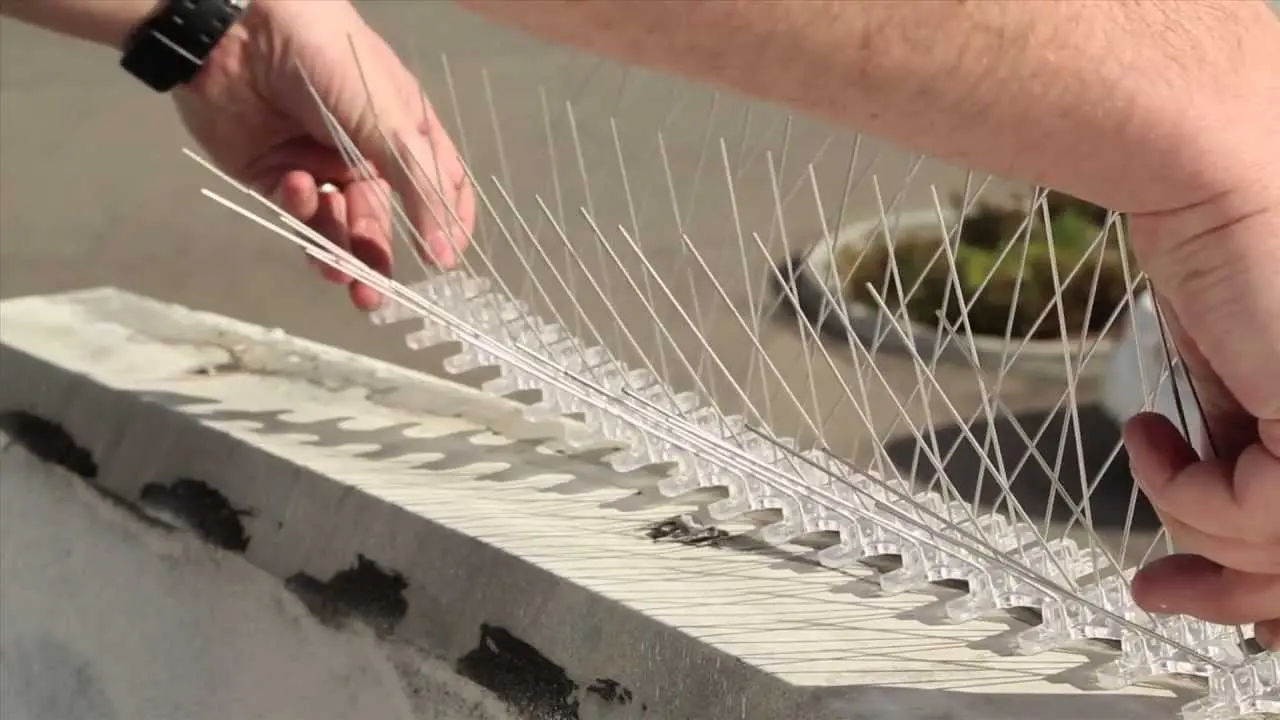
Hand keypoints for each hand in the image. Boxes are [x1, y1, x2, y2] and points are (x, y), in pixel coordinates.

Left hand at [173, 0, 472, 309]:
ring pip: (337, 226)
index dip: (446, 226)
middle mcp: (366, 153)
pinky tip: (298, 186)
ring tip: (339, 278)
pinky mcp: (274, 174)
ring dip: (339, 253)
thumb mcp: (387, 121)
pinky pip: (298, 209)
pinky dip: (302, 206)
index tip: (444, 262)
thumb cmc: (328, 60)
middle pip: (382, 221)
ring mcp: (320, 166)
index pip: (440, 188)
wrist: (238, 32)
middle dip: (378, 259)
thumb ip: (419, 188)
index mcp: (404, 132)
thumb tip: (446, 254)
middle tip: (373, 297)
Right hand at [1125, 173, 1279, 647]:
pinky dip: (1182, 489)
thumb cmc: (1232, 234)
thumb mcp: (1252, 364)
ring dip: (1193, 518)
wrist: (1216, 162)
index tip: (1242, 604)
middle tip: (1167, 591)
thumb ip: (1256, 437)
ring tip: (1151, 453)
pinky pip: (1256, 513)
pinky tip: (1148, 434)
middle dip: (1238, 589)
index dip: (1279, 574)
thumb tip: (1229, 496)